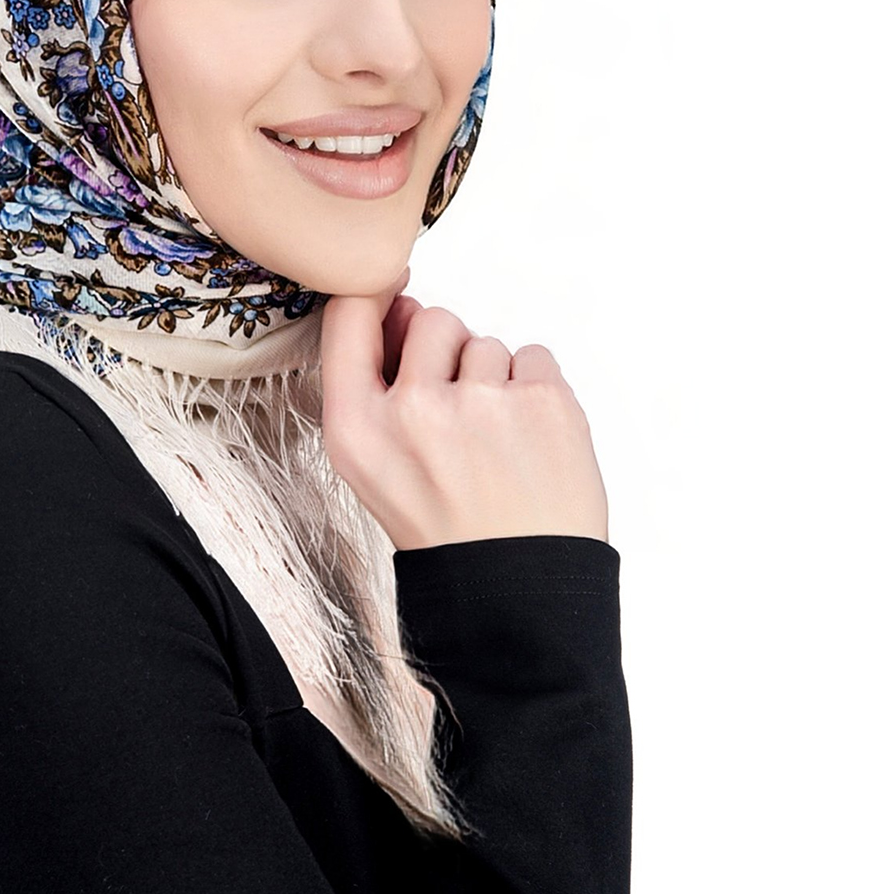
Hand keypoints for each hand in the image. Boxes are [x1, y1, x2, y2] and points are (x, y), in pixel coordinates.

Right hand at [319, 266, 608, 550]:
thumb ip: (376, 382)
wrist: (516, 591)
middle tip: (460, 420)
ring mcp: (481, 403)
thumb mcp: (373, 465)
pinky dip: (536, 392)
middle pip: (432, 319)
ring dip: (495, 381)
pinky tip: (528, 442)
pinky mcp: (543, 403)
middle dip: (449, 355)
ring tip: (497, 445)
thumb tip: (404, 301)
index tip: (397, 315)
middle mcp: (412, 410)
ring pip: (487, 343)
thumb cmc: (445, 527)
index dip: (378, 303)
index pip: (350, 314)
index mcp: (356, 428)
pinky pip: (534, 357)